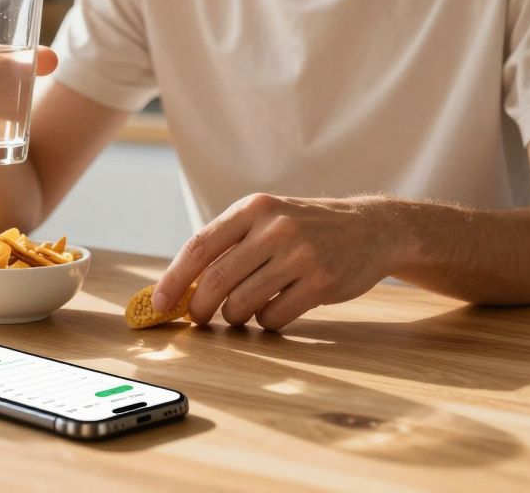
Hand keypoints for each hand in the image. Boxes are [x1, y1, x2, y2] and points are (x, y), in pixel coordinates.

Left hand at [151, 194, 408, 330]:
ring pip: (242, 303)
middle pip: (216, 280)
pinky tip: (275, 310)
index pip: (200, 246)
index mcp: (253, 208)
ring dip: (235, 316)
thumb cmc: (305, 228)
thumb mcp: (267, 219)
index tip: (159, 303)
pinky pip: (275, 317)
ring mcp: (300, 254)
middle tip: (199, 318)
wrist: (370, 228)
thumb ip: (229, 244)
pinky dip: (266, 322)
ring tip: (243, 310)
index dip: (174, 279)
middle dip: (200, 308)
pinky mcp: (322, 281)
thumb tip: (180, 286)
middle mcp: (275, 227)